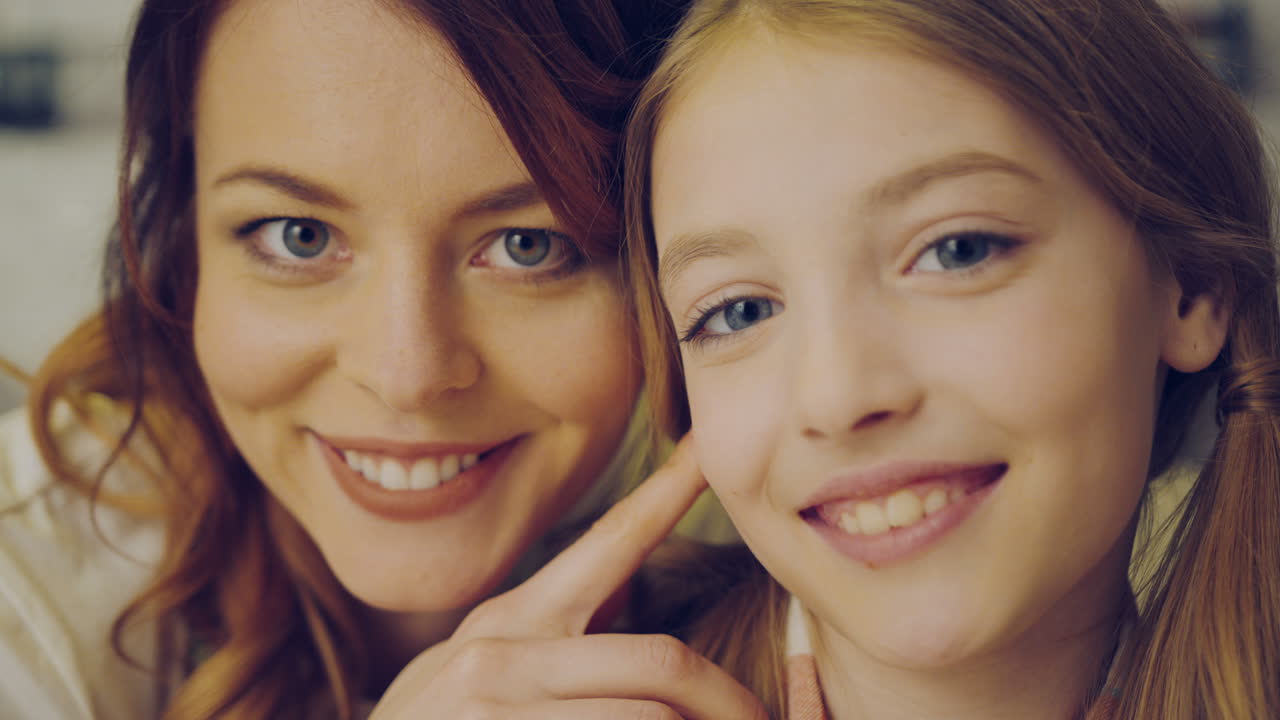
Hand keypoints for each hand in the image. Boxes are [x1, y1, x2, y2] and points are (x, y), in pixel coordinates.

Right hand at [370, 436, 766, 719]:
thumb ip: (559, 636)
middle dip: (727, 698)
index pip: (608, 541)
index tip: (712, 450)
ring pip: (645, 717)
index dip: (668, 492)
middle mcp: (505, 655)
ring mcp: (498, 710)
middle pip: (658, 662)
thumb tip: (633, 609)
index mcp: (515, 618)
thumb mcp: (490, 666)